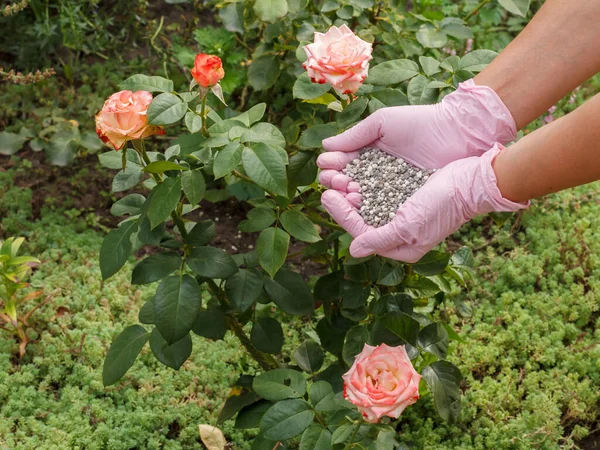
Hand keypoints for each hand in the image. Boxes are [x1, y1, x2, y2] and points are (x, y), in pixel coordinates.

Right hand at [317, 80, 515, 199]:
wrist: (457, 132)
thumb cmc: (420, 123)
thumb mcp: (383, 123)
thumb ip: (354, 136)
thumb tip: (325, 146)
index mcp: (370, 154)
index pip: (344, 165)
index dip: (333, 166)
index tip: (327, 165)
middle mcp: (378, 175)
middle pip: (349, 184)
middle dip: (336, 182)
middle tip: (332, 180)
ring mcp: (391, 190)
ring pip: (363, 198)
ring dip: (348, 196)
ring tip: (343, 190)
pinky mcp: (405, 203)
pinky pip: (382, 207)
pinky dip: (369, 206)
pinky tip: (358, 202)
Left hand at [320, 144, 527, 262]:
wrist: (471, 180)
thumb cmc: (442, 206)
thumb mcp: (408, 226)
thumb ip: (379, 239)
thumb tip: (353, 251)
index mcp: (400, 248)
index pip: (361, 233)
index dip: (341, 215)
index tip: (327, 196)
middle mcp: (399, 234)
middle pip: (362, 219)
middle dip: (343, 202)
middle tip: (326, 184)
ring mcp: (403, 214)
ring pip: (368, 204)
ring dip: (351, 190)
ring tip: (337, 176)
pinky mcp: (406, 196)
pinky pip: (379, 192)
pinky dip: (366, 183)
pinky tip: (354, 172)